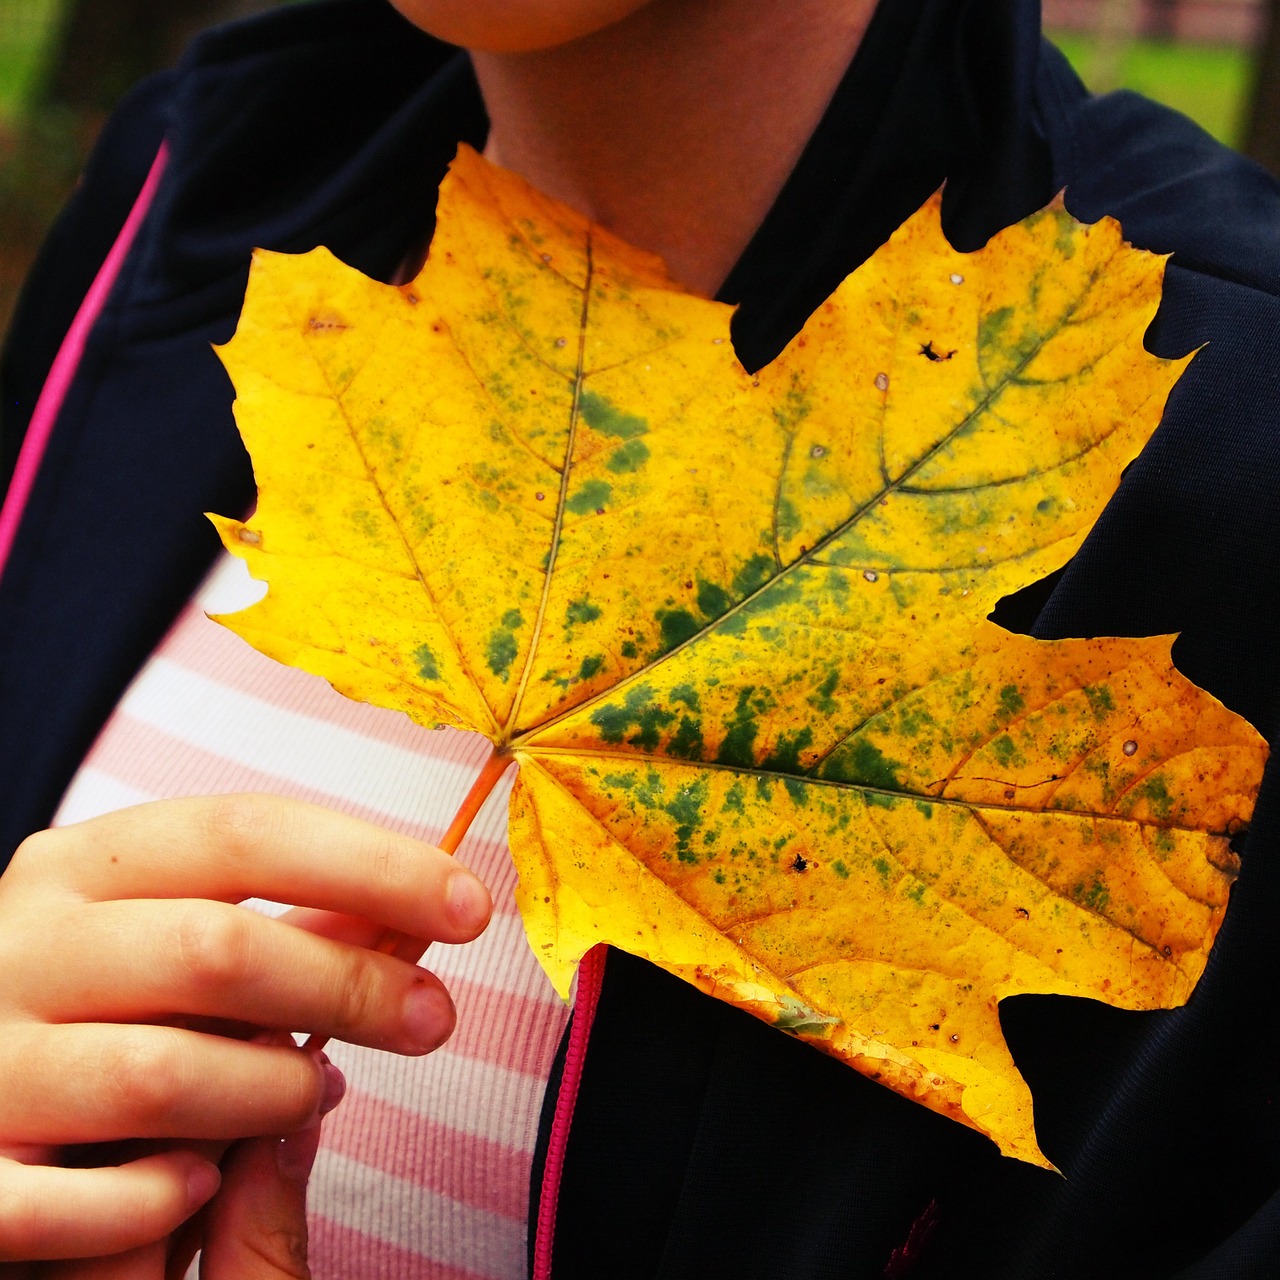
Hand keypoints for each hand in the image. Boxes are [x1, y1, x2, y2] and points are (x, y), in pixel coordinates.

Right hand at [0, 794, 491, 1263]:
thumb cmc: (98, 1016)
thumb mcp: (169, 949)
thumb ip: (271, 934)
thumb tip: (398, 916)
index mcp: (85, 868)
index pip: (248, 832)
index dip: (374, 865)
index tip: (468, 905)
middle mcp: (19, 946)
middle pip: (220, 947)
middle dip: (352, 986)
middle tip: (434, 1018)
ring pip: (163, 1071)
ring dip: (270, 1093)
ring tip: (311, 1095)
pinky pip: (74, 1202)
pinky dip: (161, 1200)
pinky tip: (200, 1184)